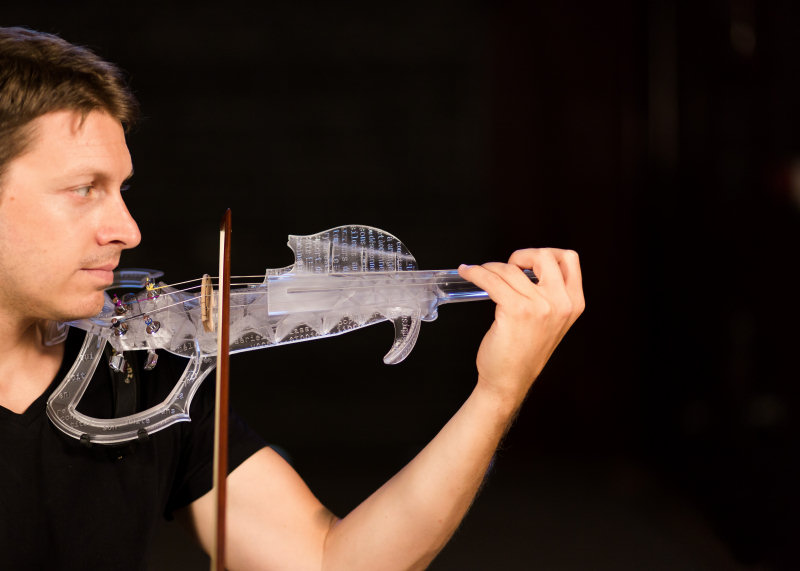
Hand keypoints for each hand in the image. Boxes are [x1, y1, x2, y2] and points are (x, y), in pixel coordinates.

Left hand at [458, 248, 583, 409]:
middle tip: (507, 267)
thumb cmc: (525, 352)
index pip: (570, 260)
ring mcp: (540, 306)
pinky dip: (476, 273)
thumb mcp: (551, 321)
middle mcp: (561, 303)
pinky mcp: (516, 310)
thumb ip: (550, 295)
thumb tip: (527, 268)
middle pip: (545, 255)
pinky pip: (492, 280)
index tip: (528, 263)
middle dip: (522, 255)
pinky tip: (469, 273)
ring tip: (480, 273)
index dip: (546, 254)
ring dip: (491, 267)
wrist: (509, 381)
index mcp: (574, 303)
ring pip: (511, 269)